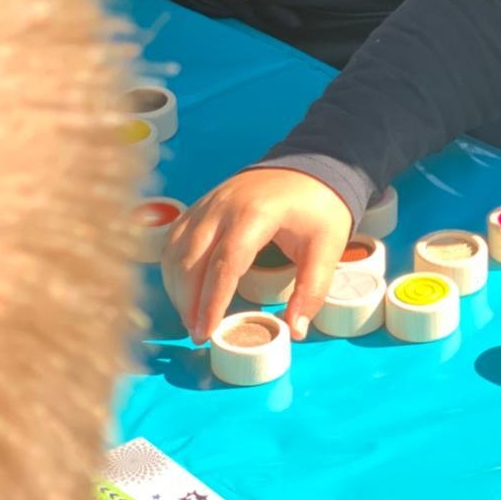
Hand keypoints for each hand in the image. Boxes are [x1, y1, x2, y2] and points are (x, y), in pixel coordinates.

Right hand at [161, 167, 352, 344]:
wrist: (312, 165)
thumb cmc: (319, 206)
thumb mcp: (327, 246)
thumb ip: (312, 289)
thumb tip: (296, 330)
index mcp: (255, 214)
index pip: (225, 263)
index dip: (212, 301)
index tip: (207, 332)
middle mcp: (223, 206)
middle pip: (191, 260)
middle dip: (189, 302)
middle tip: (198, 334)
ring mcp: (208, 203)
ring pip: (175, 250)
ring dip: (177, 288)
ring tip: (191, 318)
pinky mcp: (201, 205)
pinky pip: (175, 239)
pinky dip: (173, 267)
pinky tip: (183, 289)